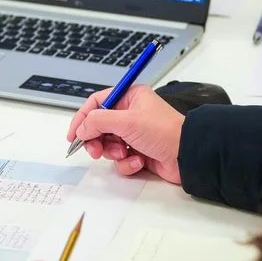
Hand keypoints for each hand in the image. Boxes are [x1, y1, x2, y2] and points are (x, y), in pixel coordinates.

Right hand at [67, 85, 184, 183]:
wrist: (188, 156)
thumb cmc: (163, 131)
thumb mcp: (126, 121)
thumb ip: (98, 121)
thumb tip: (81, 129)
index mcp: (130, 98)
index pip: (96, 103)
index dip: (82, 118)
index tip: (73, 135)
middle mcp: (131, 114)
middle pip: (99, 126)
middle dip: (96, 140)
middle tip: (95, 151)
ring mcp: (134, 134)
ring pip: (108, 145)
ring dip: (113, 152)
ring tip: (125, 153)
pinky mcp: (138, 152)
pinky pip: (121, 159)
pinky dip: (127, 163)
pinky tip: (139, 161)